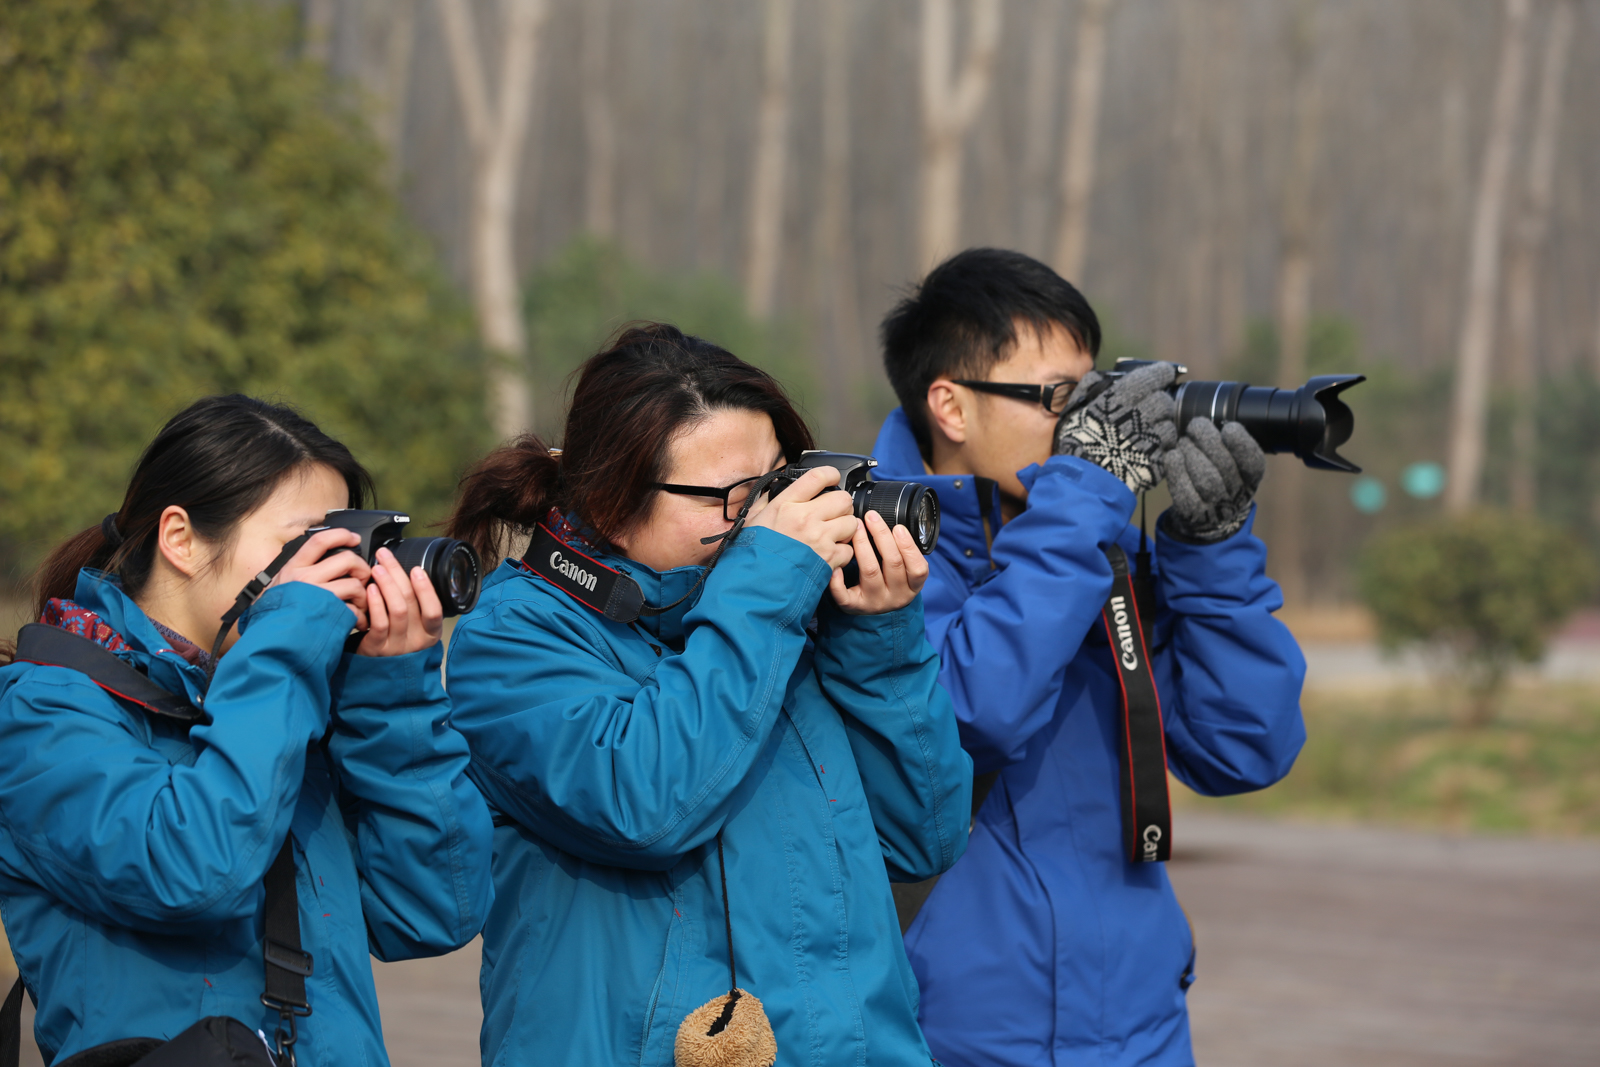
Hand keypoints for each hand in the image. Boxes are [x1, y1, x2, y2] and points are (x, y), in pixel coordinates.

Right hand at [272, 528, 371, 627]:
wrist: (270, 640)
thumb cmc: (277, 611)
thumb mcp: (281, 581)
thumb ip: (300, 568)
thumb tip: (322, 556)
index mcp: (294, 567)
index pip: (320, 541)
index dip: (341, 535)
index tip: (354, 538)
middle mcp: (305, 578)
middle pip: (347, 559)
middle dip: (362, 567)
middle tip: (362, 577)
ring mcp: (317, 596)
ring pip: (354, 585)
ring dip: (363, 595)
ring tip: (359, 603)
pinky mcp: (327, 614)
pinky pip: (353, 609)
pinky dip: (360, 615)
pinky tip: (356, 620)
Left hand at [356, 547, 444, 656]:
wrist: (377, 667)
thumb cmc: (396, 637)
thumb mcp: (414, 624)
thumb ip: (415, 604)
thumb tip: (405, 569)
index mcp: (431, 633)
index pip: (434, 611)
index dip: (426, 589)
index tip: (416, 569)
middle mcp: (417, 641)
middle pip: (411, 603)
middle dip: (398, 574)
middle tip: (385, 557)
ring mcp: (397, 647)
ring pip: (397, 610)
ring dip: (387, 585)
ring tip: (377, 568)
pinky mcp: (377, 649)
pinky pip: (379, 623)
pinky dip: (376, 603)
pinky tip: (370, 589)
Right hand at [745, 466, 857, 569]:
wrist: (756, 585)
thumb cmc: (753, 553)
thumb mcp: (753, 519)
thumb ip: (768, 501)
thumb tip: (778, 490)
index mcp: (786, 505)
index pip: (817, 477)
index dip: (830, 474)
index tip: (833, 477)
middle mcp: (805, 518)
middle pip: (842, 499)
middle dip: (841, 505)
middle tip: (834, 512)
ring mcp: (819, 539)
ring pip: (851, 522)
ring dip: (845, 528)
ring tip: (834, 534)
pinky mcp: (829, 558)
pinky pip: (848, 549)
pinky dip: (843, 553)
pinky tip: (830, 554)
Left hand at [830, 511, 928, 614]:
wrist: (872, 610)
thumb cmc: (887, 582)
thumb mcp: (903, 572)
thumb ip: (901, 553)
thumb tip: (888, 522)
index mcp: (911, 587)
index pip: (917, 569)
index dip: (909, 546)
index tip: (898, 527)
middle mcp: (895, 597)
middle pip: (893, 564)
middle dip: (882, 536)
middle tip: (872, 517)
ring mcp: (874, 603)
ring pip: (870, 571)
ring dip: (863, 545)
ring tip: (856, 527)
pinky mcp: (854, 607)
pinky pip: (845, 595)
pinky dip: (838, 580)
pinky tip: (836, 565)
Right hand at [1052, 361, 1178, 493]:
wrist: (1083, 482)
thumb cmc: (1077, 443)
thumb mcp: (1075, 409)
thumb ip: (1090, 388)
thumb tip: (1102, 377)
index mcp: (1122, 398)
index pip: (1154, 376)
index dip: (1161, 374)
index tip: (1163, 374)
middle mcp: (1142, 414)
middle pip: (1164, 401)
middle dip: (1159, 404)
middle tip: (1147, 410)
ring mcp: (1153, 438)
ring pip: (1170, 425)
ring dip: (1161, 427)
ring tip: (1143, 435)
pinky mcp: (1159, 459)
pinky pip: (1170, 448)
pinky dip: (1161, 448)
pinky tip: (1146, 451)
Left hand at [1163, 419, 1264, 542]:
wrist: (1208, 518)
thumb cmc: (1220, 479)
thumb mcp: (1233, 463)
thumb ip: (1228, 443)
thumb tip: (1211, 417)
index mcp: (1251, 478)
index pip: (1253, 462)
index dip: (1242, 444)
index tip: (1229, 427)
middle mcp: (1237, 495)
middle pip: (1225, 466)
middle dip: (1209, 441)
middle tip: (1196, 424)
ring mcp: (1215, 507)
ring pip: (1206, 478)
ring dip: (1192, 453)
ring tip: (1184, 440)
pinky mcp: (1192, 513)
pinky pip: (1185, 493)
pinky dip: (1177, 471)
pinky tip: (1172, 456)